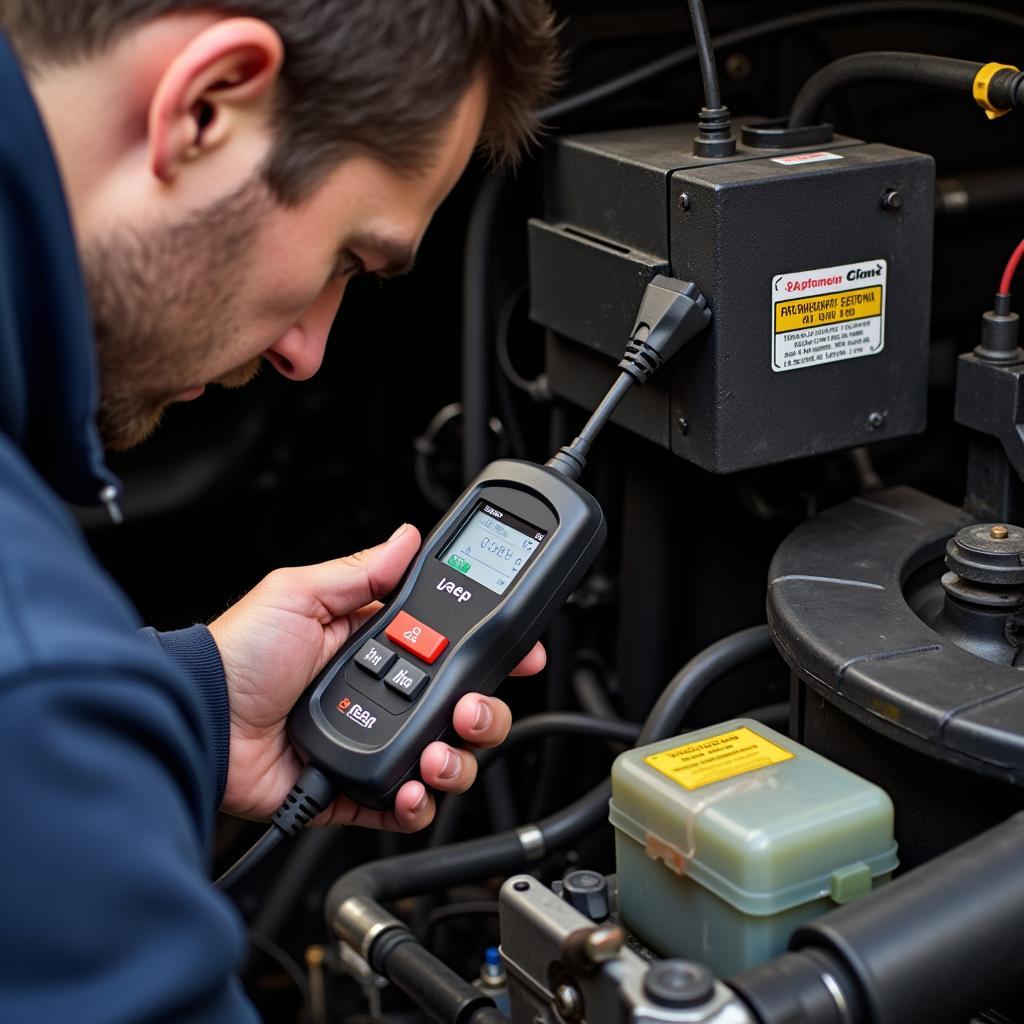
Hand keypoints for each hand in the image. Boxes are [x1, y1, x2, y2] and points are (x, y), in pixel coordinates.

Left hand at [208, 524, 545, 831]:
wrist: (198, 718)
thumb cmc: (236, 653)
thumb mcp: (299, 594)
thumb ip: (361, 574)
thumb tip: (406, 537)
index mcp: (375, 645)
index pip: (450, 649)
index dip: (488, 654)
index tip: (519, 654)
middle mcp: (383, 695)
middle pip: (461, 709)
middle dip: (483, 713)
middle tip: (471, 710)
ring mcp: (372, 742)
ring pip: (444, 759)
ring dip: (456, 760)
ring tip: (436, 754)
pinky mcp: (355, 789)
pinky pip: (404, 805)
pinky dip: (417, 804)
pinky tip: (409, 789)